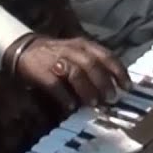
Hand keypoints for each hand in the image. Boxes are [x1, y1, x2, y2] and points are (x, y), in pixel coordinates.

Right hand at [12, 35, 131, 111]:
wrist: (26, 49)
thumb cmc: (58, 54)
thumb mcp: (78, 52)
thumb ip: (94, 65)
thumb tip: (113, 86)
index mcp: (84, 45)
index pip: (106, 55)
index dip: (118, 71)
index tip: (127, 87)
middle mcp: (73, 50)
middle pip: (93, 64)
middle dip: (104, 82)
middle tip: (111, 98)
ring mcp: (57, 60)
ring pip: (76, 73)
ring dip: (87, 89)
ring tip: (93, 103)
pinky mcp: (42, 71)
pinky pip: (55, 84)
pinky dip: (65, 96)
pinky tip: (71, 106)